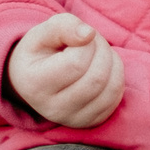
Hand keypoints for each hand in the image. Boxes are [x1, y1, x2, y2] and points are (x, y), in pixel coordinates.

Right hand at [7, 14, 124, 127]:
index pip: (76, 64)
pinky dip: (116, 76)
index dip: (86, 43)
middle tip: (93, 40)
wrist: (33, 81)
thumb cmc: (39, 53)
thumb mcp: (41, 33)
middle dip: (102, 50)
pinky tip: (103, 67)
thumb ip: (63, 27)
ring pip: (110, 88)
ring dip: (112, 61)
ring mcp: (73, 119)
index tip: (80, 36)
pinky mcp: (91, 122)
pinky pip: (116, 98)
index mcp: (35, 85)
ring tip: (98, 52)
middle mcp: (53, 109)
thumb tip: (89, 34)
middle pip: (96, 78)